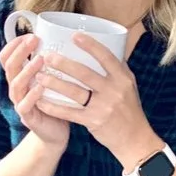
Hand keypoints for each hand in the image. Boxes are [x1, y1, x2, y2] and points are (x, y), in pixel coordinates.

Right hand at [0, 34, 69, 150]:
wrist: (55, 133)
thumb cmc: (55, 103)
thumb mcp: (50, 80)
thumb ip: (50, 64)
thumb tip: (64, 38)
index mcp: (19, 78)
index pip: (7, 57)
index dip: (14, 45)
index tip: (30, 34)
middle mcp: (16, 89)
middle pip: (10, 67)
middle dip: (20, 51)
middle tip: (33, 39)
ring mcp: (20, 103)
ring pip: (16, 85)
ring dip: (27, 70)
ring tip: (40, 59)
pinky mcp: (28, 117)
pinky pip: (25, 105)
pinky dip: (33, 95)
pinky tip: (42, 86)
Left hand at [35, 33, 159, 166]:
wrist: (135, 139)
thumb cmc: (130, 109)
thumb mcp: (129, 86)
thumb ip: (117, 69)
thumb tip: (104, 47)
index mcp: (123, 78)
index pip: (106, 57)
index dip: (90, 45)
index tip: (74, 36)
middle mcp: (114, 90)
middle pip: (85, 73)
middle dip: (63, 64)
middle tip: (47, 57)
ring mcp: (103, 107)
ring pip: (74, 92)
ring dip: (54, 83)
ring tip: (39, 76)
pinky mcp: (93, 121)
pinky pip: (69, 112)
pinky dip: (53, 107)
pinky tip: (41, 101)